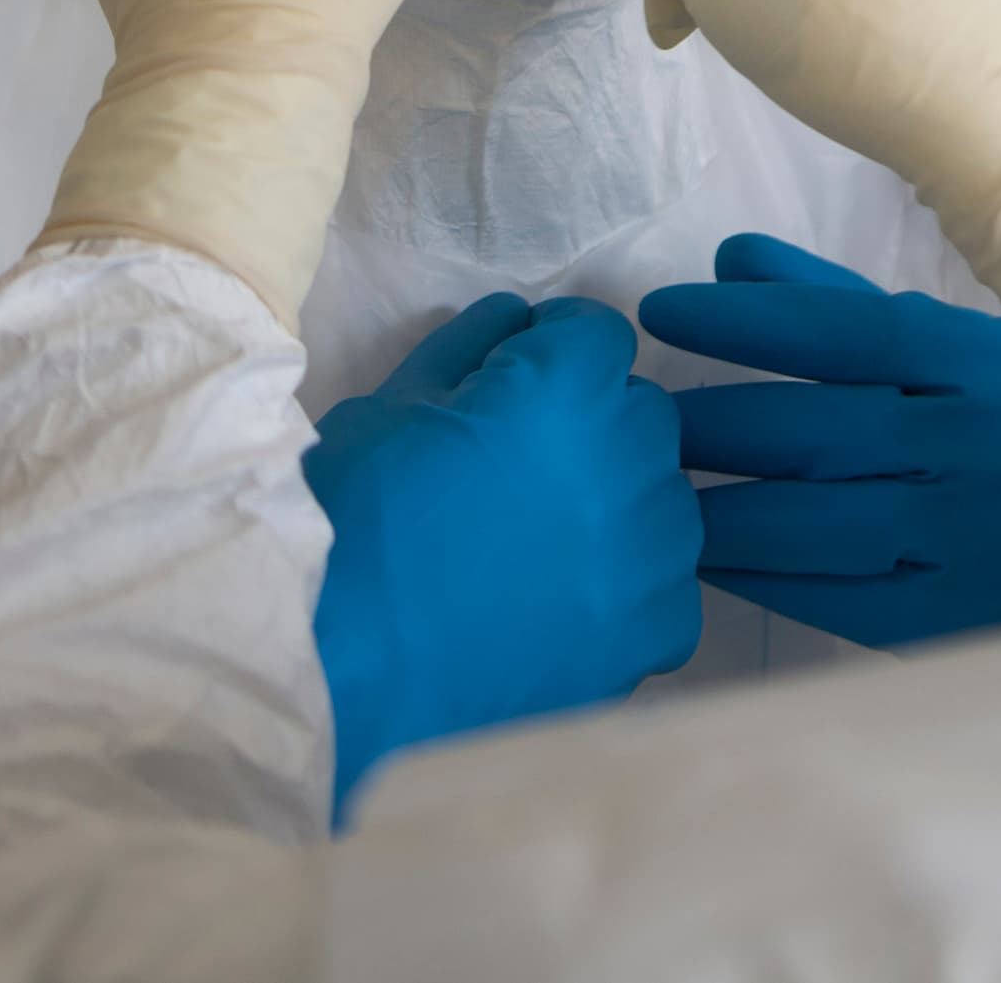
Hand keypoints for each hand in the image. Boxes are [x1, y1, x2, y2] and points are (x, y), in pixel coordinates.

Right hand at [305, 293, 700, 818]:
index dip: (547, 349)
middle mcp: (632, 460)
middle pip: (638, 413)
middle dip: (586, 423)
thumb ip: (465, 350)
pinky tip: (556, 608)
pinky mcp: (652, 635)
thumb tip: (513, 321)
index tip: (508, 380)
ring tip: (532, 546)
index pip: (596, 333)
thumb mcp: (387, 408)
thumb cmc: (345, 529)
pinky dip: (624, 588)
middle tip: (512, 467)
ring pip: (660, 500)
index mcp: (566, 389)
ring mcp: (652, 554)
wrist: (336, 680)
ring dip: (613, 503)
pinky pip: (664, 586)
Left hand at [644, 236, 1000, 649]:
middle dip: (715, 422)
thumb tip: (730, 259)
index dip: (748, 318)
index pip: (848, 329)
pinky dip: (763, 578)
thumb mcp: (949, 357)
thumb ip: (840, 305)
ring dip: (723, 508)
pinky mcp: (951, 618)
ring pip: (818, 519)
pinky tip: (709, 562)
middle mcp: (979, 443)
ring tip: (656, 496)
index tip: (660, 310)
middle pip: (821, 427)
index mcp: (980, 364)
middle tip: (637, 423)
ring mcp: (968, 536)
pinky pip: (835, 597)